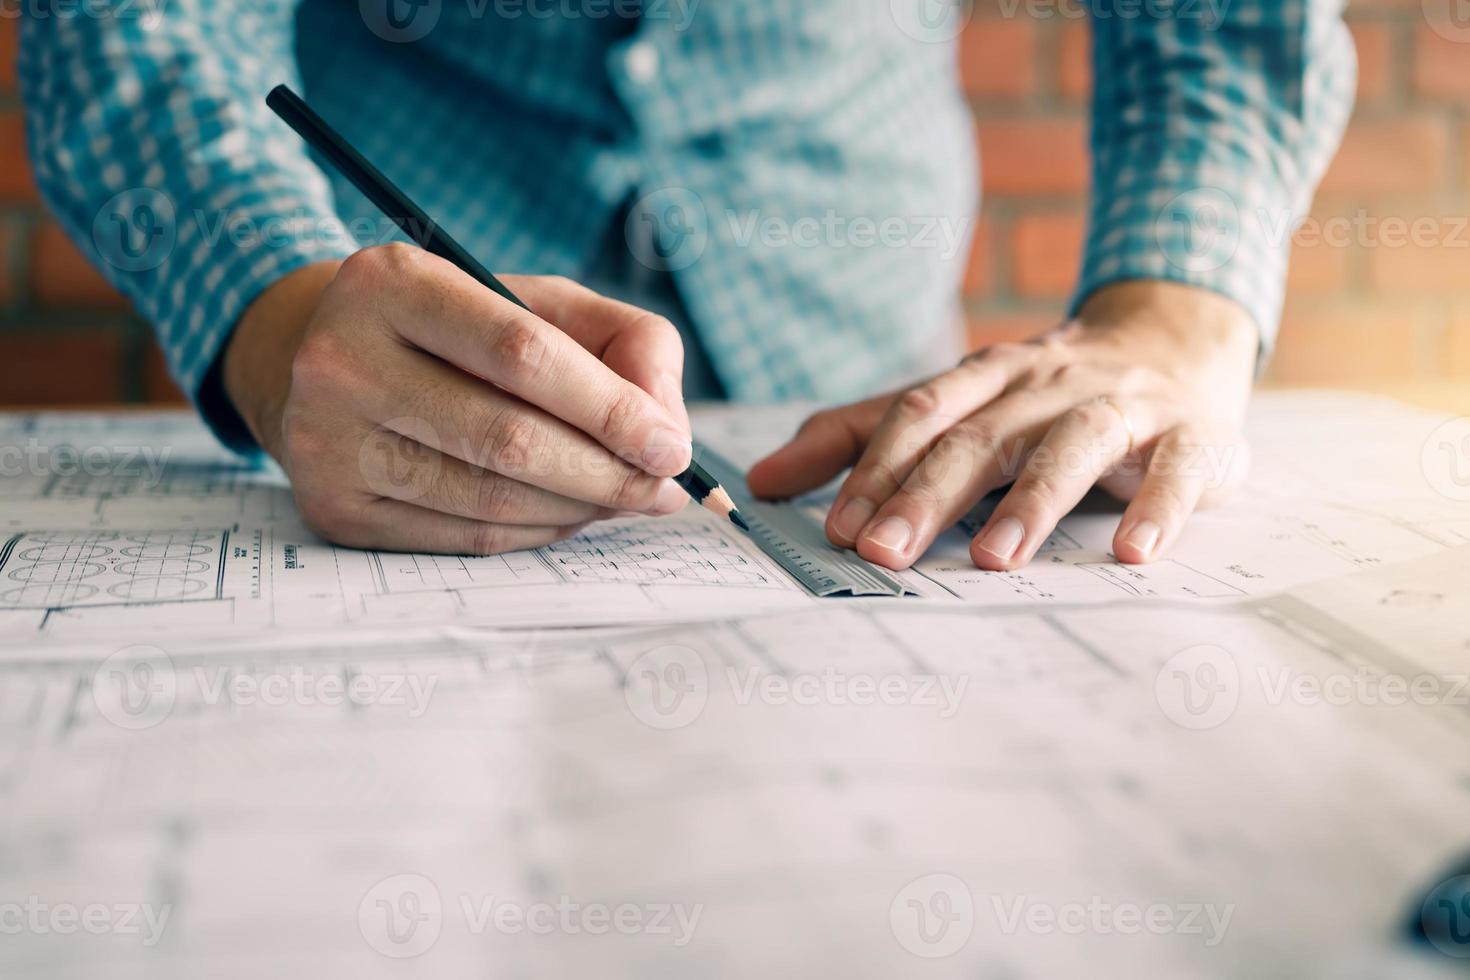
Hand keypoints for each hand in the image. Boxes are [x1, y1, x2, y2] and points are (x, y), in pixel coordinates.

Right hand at [223, 243, 693, 553]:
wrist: (320, 361)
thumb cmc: (455, 329)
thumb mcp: (534, 300)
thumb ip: (623, 339)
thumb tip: (667, 426)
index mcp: (394, 282)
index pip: (524, 353)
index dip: (612, 408)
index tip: (671, 447)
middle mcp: (342, 360)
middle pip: (509, 438)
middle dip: (607, 474)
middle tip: (662, 490)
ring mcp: (327, 442)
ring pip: (490, 499)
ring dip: (579, 509)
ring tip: (624, 499)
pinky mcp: (333, 510)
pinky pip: (464, 537)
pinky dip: (535, 532)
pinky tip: (568, 514)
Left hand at [748, 281, 1257, 570]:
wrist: (1173, 339)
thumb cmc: (1042, 395)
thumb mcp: (951, 406)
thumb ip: (859, 439)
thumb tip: (762, 480)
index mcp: (983, 379)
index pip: (919, 415)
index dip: (875, 469)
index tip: (836, 528)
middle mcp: (1045, 385)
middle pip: (981, 435)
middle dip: (928, 494)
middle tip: (884, 552)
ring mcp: (1120, 405)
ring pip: (1071, 446)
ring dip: (1032, 502)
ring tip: (995, 559)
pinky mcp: (1191, 435)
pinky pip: (1176, 468)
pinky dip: (1158, 507)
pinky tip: (1135, 553)